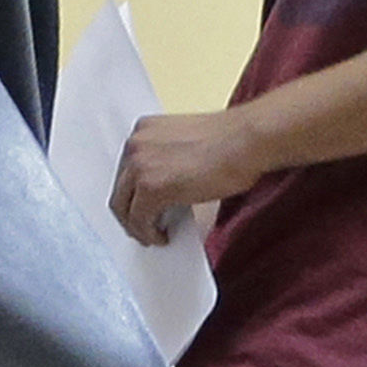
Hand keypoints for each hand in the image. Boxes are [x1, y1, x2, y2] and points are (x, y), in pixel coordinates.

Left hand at [110, 108, 263, 246]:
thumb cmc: (230, 141)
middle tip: (142, 228)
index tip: (139, 208)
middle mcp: (135, 145)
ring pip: (122, 207)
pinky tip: (162, 237)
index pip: (125, 169)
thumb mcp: (186, 146)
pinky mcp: (151, 188)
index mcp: (143, 129)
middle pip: (119, 188)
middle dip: (129, 212)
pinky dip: (148, 233)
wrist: (246, 141)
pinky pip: (139, 220)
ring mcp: (140, 166)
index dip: (131, 193)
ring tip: (152, 236)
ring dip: (136, 226)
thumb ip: (166, 161)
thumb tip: (162, 194)